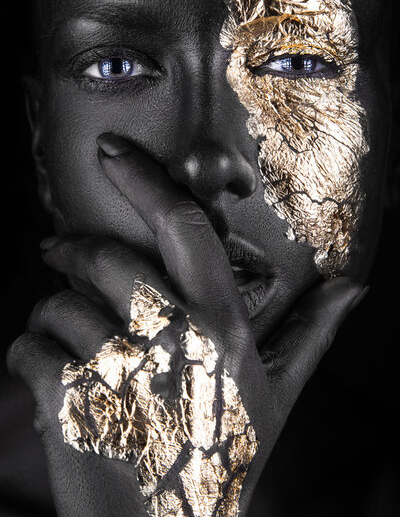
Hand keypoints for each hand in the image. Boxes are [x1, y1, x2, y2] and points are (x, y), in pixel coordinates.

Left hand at [8, 134, 364, 516]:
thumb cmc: (223, 457)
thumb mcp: (277, 395)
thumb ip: (312, 334)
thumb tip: (353, 288)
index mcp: (224, 326)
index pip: (184, 228)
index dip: (144, 179)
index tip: (111, 151)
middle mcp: (175, 339)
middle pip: (104, 257)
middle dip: (70, 249)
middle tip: (58, 251)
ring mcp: (119, 371)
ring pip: (56, 304)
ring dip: (51, 314)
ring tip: (68, 340)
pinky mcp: (69, 405)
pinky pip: (26, 347)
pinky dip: (26, 353)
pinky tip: (51, 380)